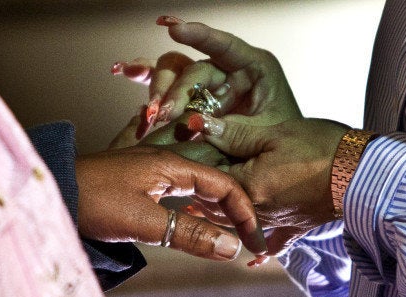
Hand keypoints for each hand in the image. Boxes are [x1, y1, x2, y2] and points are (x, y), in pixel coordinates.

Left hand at [75, 145, 266, 260]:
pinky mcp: (137, 178)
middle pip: (213, 182)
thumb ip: (189, 234)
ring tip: (228, 229)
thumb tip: (231, 248)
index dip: (243, 212)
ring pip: (196, 184)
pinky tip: (195, 211)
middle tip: (247, 238)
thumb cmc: (91, 200)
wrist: (50, 190)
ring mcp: (150, 167)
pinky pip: (177, 186)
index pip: (223, 185)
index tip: (253, 241)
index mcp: (172, 164)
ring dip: (214, 206)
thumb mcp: (143, 221)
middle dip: (235, 209)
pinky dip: (193, 202)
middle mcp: (165, 160)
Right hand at [111, 16, 301, 145]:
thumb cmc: (282, 141)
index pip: (225, 45)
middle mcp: (228, 71)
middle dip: (173, 91)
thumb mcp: (264, 132)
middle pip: (191, 68)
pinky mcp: (195, 100)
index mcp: (254, 68)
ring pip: (174, 76)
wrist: (280, 161)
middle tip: (161, 114)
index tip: (172, 27)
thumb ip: (233, 128)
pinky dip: (147, 82)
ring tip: (147, 114)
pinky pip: (168, 88)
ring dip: (157, 92)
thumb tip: (196, 124)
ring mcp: (210, 85)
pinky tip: (123, 70)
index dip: (199, 35)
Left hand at [188, 114, 350, 254]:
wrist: (363, 173)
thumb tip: (198, 124)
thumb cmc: (319, 148)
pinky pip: (275, 242)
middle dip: (206, 188)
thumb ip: (234, 133)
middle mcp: (256, 210)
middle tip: (199, 171)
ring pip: (238, 220)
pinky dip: (263, 248)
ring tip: (208, 200)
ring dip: (224, 210)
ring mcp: (277, 221)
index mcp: (246, 185)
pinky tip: (256, 258)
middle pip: (218, 203)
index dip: (199, 158)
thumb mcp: (273, 133)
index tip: (191, 146)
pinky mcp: (296, 226)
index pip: (209, 175)